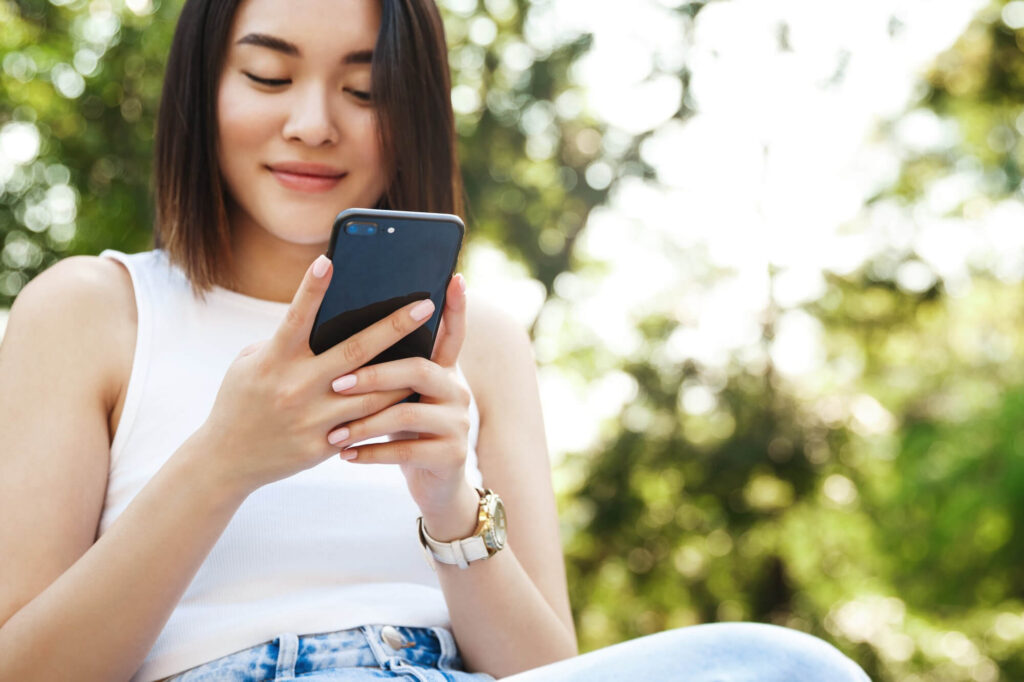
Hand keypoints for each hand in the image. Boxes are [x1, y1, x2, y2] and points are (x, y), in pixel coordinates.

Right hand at [195, 255, 434, 494]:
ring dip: (406, 371)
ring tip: (435, 350)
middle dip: (394, 326)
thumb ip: (285, 342)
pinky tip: (415, 394)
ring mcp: (311, 419)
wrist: (226, 460)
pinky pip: (365, 424)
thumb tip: (327, 319)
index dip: (311, 288)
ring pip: (373, 392)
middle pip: (356, 351)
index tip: (329, 260)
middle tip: (426, 304)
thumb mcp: (250, 364)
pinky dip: (390, 410)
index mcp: (273, 360)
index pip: (296, 318)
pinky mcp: (321, 446)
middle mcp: (294, 386)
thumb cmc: (242, 399)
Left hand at [326, 273, 474, 517]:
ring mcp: (458, 423)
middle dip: (375, 375)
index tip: (454, 278)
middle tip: (336, 383)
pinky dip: (371, 453)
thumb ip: (388, 369)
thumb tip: (341, 331)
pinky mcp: (451, 455)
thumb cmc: (404, 431)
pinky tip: (345, 455)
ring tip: (333, 432)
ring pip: (407, 415)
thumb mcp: (402, 397)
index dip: (456, 307)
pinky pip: (405, 452)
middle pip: (418, 370)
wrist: (434, 484)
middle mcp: (457, 391)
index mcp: (443, 371)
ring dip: (364, 423)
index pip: (453, 332)